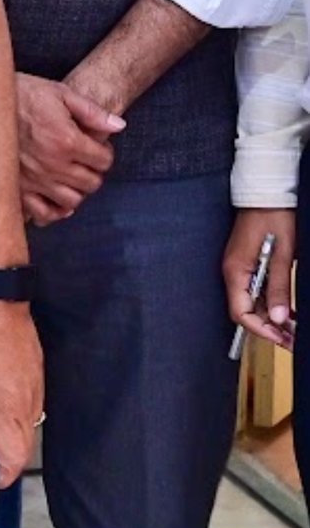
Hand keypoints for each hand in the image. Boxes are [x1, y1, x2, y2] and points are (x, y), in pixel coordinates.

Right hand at [17, 74, 124, 223]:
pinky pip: (43, 213)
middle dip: (94, 171)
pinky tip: (56, 197)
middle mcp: (53, 164)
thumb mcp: (61, 94)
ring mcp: (35, 179)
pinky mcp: (18, 187)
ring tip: (71, 176)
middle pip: (91, 183)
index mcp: (67, 140)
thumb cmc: (24, 93)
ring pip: (71, 201)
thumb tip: (119, 126)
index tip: (97, 147)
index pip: (103, 161)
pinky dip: (54, 210)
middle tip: (86, 161)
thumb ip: (93, 112)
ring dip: (77, 190)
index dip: (105, 153)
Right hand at [223, 208, 295, 350]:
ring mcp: (240, 266)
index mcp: (236, 270)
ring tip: (294, 329)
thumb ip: (278, 286)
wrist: (268, 189)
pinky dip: (271, 301)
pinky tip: (288, 311)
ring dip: (271, 316)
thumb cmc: (274, 214)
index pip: (241, 312)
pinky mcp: (248, 261)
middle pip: (246, 310)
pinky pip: (256, 288)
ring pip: (253, 301)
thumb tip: (277, 318)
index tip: (282, 338)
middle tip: (293, 338)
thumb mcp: (282, 253)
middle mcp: (233, 271)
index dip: (261, 329)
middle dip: (269, 327)